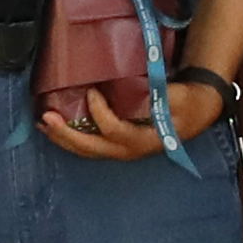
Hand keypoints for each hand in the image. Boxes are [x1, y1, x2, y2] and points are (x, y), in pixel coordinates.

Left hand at [42, 76, 226, 162]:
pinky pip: (89, 146)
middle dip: (66, 134)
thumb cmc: (187, 103)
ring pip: (87, 150)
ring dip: (63, 139)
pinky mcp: (116, 145)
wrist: (198, 111)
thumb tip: (131, 92)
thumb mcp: (178, 97)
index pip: (115, 131)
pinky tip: (56, 128)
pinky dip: (70, 138)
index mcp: (145, 140)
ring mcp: (121, 150)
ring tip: (44, 124)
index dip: (100, 113)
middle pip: (92, 148)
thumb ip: (157, 96)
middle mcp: (129, 150)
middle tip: (47, 118)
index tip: (92, 92)